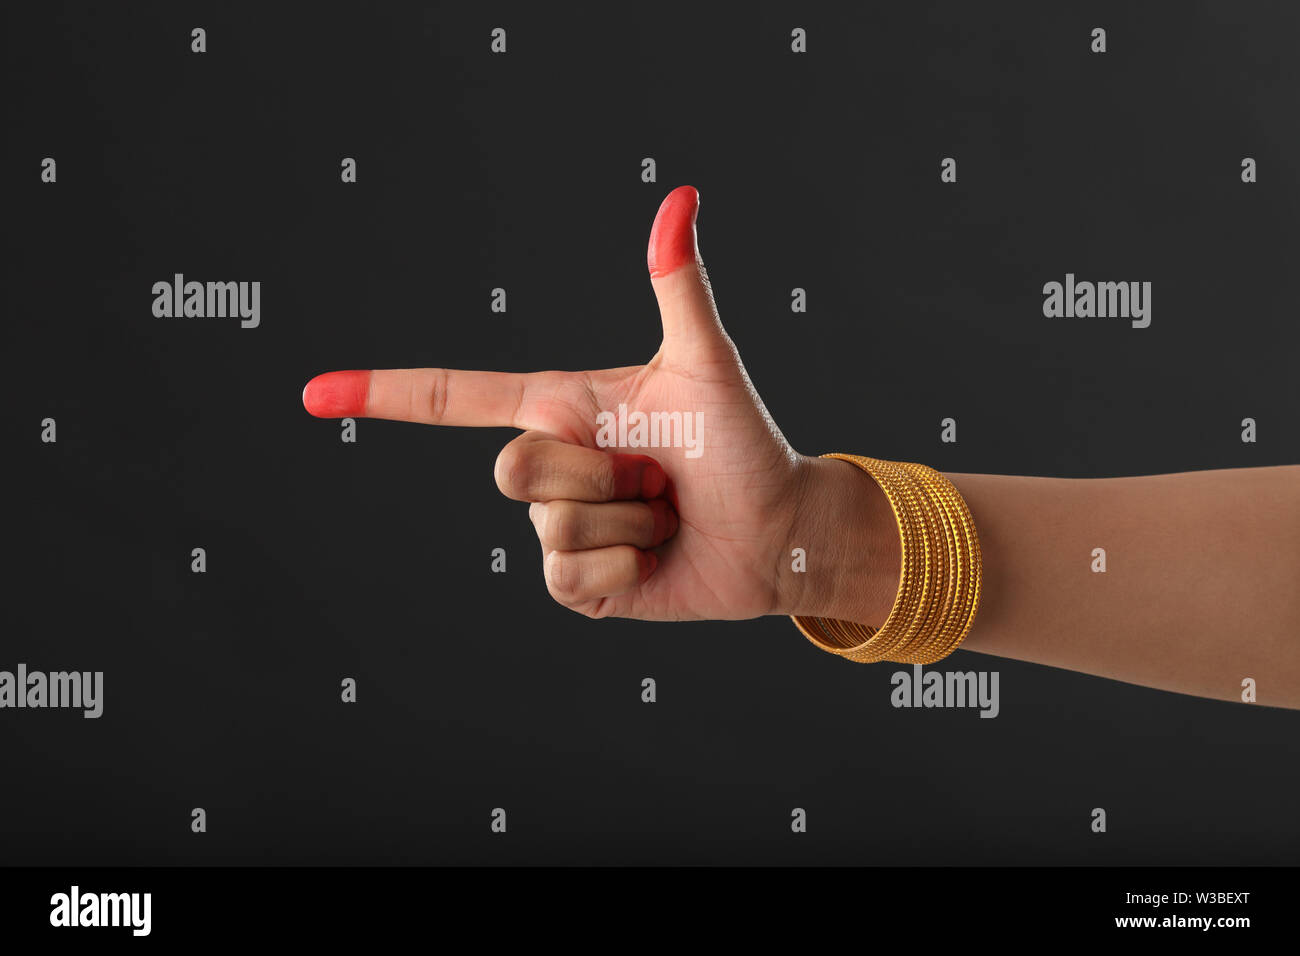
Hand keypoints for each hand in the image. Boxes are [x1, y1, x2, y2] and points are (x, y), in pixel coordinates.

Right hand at [302, 186, 898, 623]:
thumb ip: (680, 287)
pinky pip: (568, 580)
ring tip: (665, 513)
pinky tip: (655, 557)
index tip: (313, 394)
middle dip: (595, 473)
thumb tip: (681, 197)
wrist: (778, 532)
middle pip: (510, 470)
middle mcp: (551, 464)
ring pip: (551, 530)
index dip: (383, 393)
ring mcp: (559, 528)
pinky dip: (626, 570)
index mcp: (561, 407)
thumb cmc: (744, 443)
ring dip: (629, 524)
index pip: (456, 398)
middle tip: (655, 473)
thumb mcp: (706, 365)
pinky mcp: (578, 585)